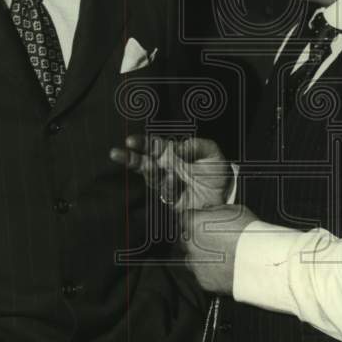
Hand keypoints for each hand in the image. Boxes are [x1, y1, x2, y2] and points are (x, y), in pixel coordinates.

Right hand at [109, 135, 233, 209]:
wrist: (224, 198)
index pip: (153, 145)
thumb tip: (180, 146)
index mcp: (173, 153)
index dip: (141, 143)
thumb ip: (198, 145)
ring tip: (136, 161)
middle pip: (143, 160)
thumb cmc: (216, 173)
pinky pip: (163, 192)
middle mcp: (165, 168)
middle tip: (117, 153)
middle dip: (130, 157)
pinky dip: (164, 185)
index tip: (130, 141)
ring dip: (144, 169)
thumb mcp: (212, 154)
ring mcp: (166, 184)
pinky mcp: (170, 199)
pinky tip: (168, 179)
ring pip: (149, 175)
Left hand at [179, 203, 256, 292]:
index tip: (201, 223)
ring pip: (192, 259)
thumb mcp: (234, 210)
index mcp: (195, 223)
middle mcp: (190, 244)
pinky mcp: (203, 281)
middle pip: (186, 239)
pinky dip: (209, 273)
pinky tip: (224, 268)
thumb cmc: (251, 233)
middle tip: (214, 240)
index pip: (185, 218)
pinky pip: (201, 275)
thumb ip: (214, 210)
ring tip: (221, 256)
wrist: (261, 261)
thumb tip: (207, 211)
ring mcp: (195, 264)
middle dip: (196, 239)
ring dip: (201, 257)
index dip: (194, 220)